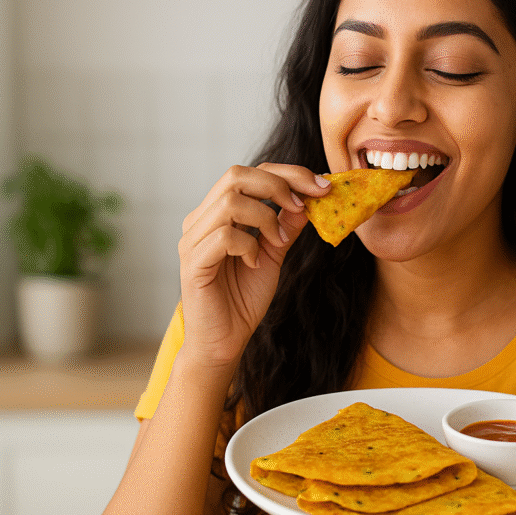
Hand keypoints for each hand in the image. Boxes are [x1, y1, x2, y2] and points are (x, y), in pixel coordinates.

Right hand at [176, 163, 329, 373]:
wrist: (224, 341)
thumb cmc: (243, 298)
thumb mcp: (274, 254)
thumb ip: (286, 225)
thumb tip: (310, 198)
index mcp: (217, 212)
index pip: (250, 174)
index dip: (288, 173)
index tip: (322, 186)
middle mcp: (201, 219)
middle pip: (236, 175)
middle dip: (279, 185)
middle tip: (304, 205)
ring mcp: (193, 239)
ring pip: (230, 202)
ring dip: (266, 218)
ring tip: (279, 243)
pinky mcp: (193, 262)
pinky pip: (224, 235)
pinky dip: (249, 244)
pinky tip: (256, 262)